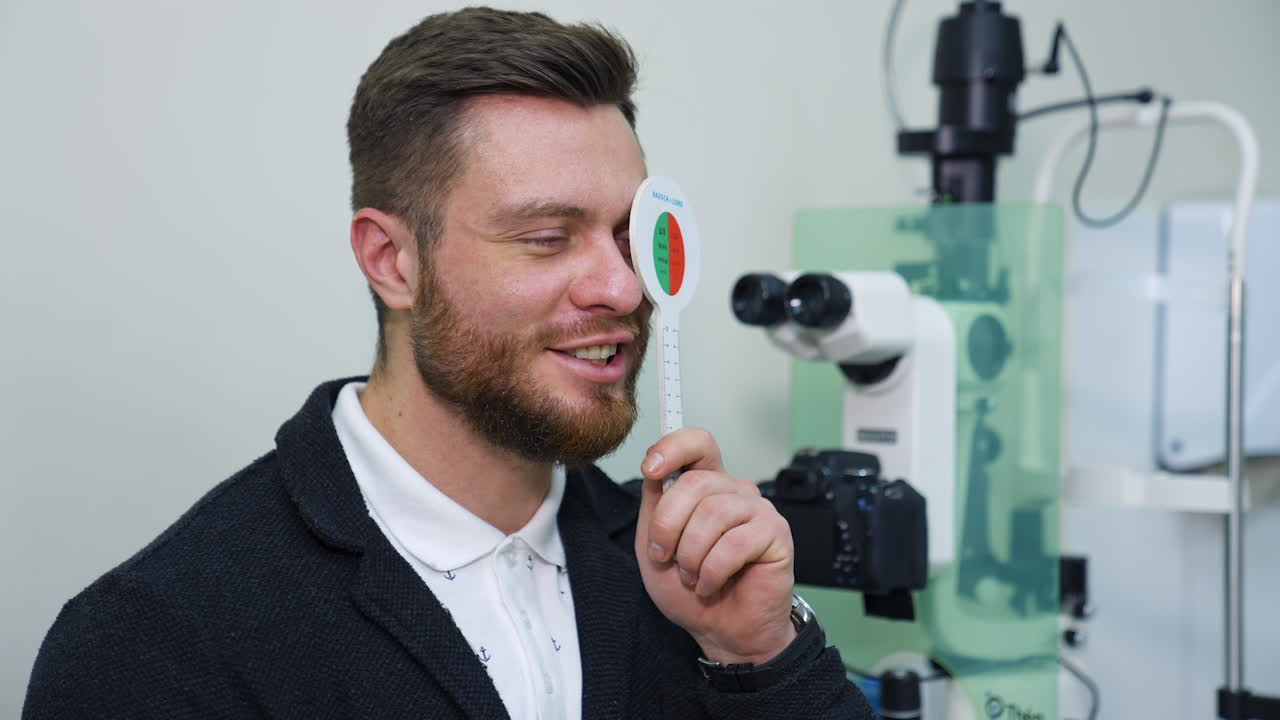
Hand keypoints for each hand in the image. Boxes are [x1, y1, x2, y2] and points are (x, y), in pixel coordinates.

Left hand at [635, 428, 796, 665]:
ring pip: (713, 514)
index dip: (673, 448)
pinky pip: (735, 543)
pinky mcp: (776, 534)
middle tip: (665, 557)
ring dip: (691, 555)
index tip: (650, 470)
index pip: (698, 443)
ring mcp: (758, 510)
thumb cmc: (690, 588)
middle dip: (669, 525)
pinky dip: (712, 571)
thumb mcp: (654, 544)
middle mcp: (734, 491)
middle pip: (695, 482)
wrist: (720, 630)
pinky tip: (711, 584)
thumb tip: (655, 470)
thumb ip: (655, 505)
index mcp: (707, 486)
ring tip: (691, 576)